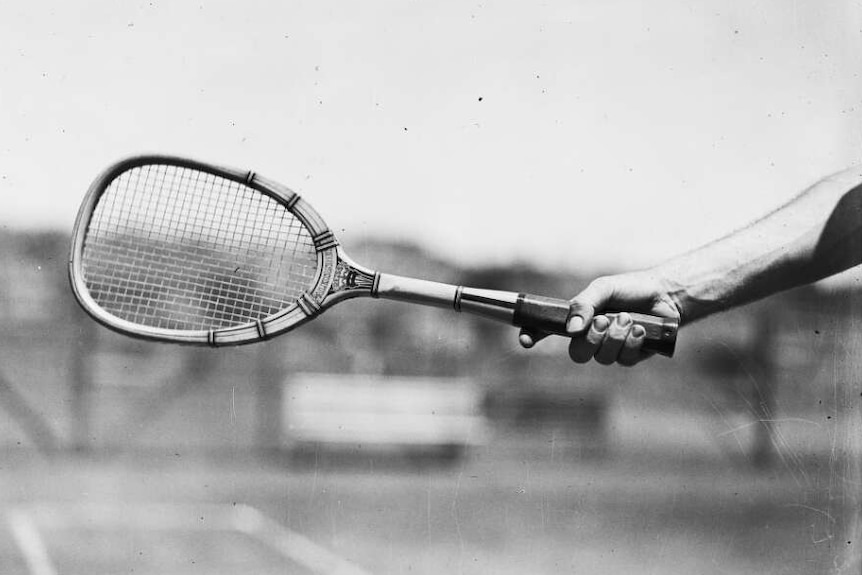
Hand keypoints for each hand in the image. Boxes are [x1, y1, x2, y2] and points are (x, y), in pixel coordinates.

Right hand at [519, 270, 681, 365]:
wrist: (665, 294)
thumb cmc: (630, 288)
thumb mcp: (603, 288)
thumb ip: (584, 304)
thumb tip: (572, 329)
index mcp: (577, 319)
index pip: (547, 331)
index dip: (533, 336)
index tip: (526, 340)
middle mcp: (590, 337)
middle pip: (577, 354)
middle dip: (591, 339)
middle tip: (604, 320)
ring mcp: (609, 349)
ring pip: (601, 358)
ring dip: (615, 337)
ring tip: (628, 319)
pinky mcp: (630, 356)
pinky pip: (623, 360)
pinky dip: (631, 342)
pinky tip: (640, 329)